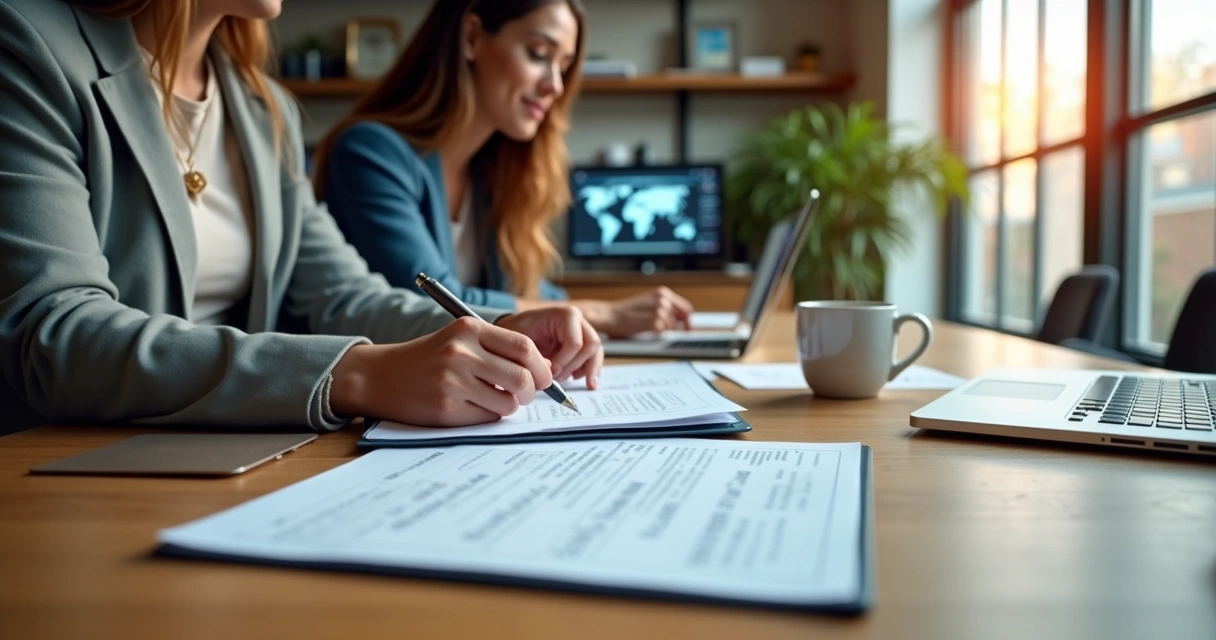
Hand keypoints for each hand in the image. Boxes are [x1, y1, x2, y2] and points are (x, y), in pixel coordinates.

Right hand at [329, 317, 552, 426]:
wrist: (379, 376)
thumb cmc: (428, 359)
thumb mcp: (460, 340)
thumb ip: (499, 348)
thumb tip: (545, 369)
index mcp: (469, 329)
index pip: (524, 347)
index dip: (541, 366)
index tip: (543, 377)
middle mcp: (461, 352)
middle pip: (522, 377)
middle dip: (532, 391)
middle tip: (526, 394)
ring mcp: (452, 381)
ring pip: (508, 401)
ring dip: (510, 406)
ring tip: (496, 400)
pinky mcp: (446, 407)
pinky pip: (487, 417)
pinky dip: (489, 415)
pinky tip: (473, 407)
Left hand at [495, 307, 601, 386]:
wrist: (516, 328)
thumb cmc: (517, 331)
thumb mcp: (520, 340)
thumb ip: (534, 354)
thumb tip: (551, 369)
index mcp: (565, 315)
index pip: (576, 342)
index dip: (564, 361)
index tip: (549, 371)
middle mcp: (578, 320)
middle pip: (591, 346)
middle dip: (574, 365)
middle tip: (558, 377)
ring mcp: (583, 330)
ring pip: (596, 352)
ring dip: (585, 370)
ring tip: (570, 380)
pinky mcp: (583, 341)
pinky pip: (594, 357)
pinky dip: (588, 370)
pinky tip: (579, 379)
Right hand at [574, 287, 693, 337]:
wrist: (609, 315)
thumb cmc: (625, 313)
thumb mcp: (647, 304)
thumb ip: (663, 308)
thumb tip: (679, 322)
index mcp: (662, 293)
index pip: (685, 308)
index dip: (687, 320)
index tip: (687, 328)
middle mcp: (664, 299)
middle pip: (684, 317)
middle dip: (683, 327)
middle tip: (681, 335)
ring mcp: (660, 311)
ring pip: (674, 327)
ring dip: (666, 332)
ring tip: (652, 332)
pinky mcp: (656, 323)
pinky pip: (665, 333)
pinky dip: (659, 336)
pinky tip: (648, 334)